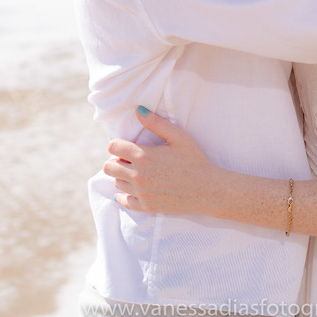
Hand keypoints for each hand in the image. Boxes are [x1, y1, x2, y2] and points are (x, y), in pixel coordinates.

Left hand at [103, 107, 220, 214]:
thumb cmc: (194, 159)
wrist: (207, 189)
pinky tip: (132, 188)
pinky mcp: (146, 206)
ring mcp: (141, 192)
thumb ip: (156, 122)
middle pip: (109, 167)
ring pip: (116, 182)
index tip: (127, 145)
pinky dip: (124, 195)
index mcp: (143, 156)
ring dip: (122, 176)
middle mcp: (138, 175)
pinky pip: (123, 201)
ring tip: (136, 171)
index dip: (118, 144)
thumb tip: (138, 110)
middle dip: (116, 160)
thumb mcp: (178, 136)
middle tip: (129, 159)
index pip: (113, 147)